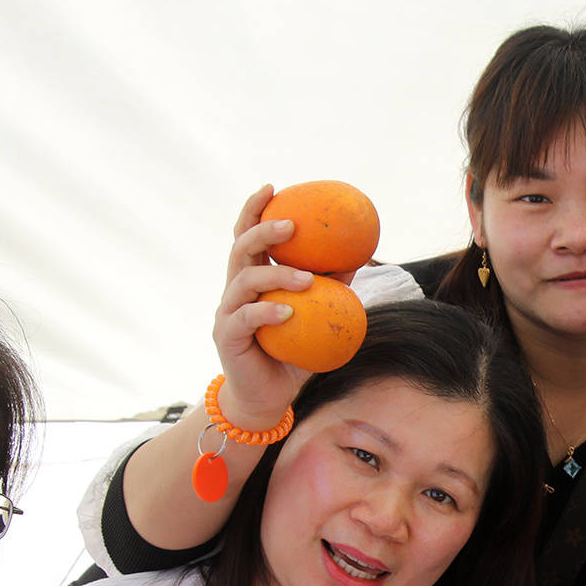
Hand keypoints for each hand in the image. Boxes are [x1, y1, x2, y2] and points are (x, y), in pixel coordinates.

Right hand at [211, 185, 323, 429]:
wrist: (266, 397)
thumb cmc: (292, 355)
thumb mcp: (316, 319)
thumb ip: (330, 289)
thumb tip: (359, 257)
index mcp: (251, 280)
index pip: (247, 237)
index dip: (254, 210)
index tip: (272, 188)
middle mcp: (234, 291)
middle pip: (240, 249)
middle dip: (262, 231)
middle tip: (291, 226)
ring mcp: (227, 312)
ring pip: (244, 282)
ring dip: (277, 276)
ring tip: (307, 279)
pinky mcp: (227, 337)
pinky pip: (246, 318)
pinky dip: (268, 312)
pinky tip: (289, 311)